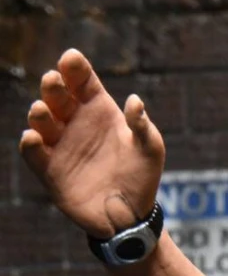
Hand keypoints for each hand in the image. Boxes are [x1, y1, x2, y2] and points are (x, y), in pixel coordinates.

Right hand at [19, 48, 164, 239]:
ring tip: (43, 110)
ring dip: (39, 112)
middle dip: (53, 85)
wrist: (130, 216)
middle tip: (54, 80)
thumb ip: (142, 126)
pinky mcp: (49, 169)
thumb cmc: (142, 177)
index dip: (74, 67)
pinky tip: (33, 138)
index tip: (70, 59)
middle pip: (57, 95)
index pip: (81, 80)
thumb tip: (135, 101)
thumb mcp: (150, 150)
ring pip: (41, 120)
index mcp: (98, 109)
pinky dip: (30, 144)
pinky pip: (33, 152)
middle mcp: (75, 122)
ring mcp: (60, 144)